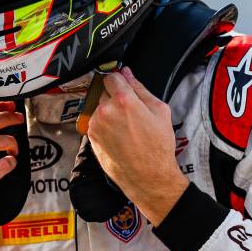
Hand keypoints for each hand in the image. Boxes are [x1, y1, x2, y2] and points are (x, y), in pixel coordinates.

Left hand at [84, 67, 188, 225]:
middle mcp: (106, 111)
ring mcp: (96, 124)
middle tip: (130, 112)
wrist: (148, 176)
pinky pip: (95, 122)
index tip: (123, 84)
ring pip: (99, 107)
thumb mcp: (160, 111)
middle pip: (105, 91)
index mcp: (124, 100)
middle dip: (115, 97)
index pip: (112, 76)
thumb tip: (127, 74)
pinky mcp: (91, 137)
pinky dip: (104, 125)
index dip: (119, 79)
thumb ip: (140, 88)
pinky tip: (118, 135)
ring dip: (109, 111)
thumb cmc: (157, 147)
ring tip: (126, 127)